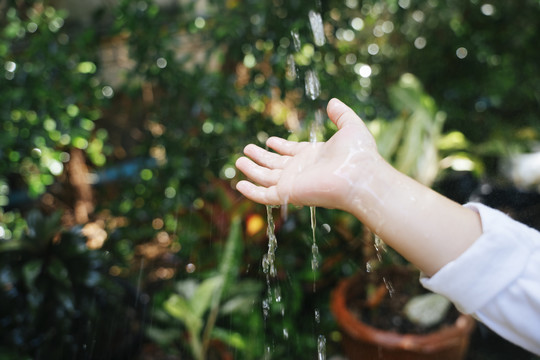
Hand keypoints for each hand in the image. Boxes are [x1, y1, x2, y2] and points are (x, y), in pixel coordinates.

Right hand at [235, 98, 381, 211]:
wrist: (360, 176)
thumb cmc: (359, 154)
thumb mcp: (350, 126)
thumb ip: (341, 114)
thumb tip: (332, 102)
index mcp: (313, 156)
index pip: (291, 151)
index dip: (280, 146)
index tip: (269, 140)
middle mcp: (301, 170)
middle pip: (275, 164)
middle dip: (260, 157)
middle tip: (247, 149)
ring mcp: (293, 183)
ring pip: (265, 178)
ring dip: (251, 170)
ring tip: (238, 161)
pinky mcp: (288, 194)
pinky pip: (264, 195)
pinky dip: (251, 192)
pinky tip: (239, 185)